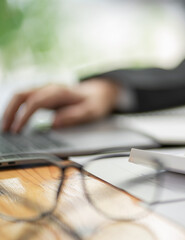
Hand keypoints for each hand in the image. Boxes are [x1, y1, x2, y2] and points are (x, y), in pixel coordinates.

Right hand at [2, 79, 118, 132]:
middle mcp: (49, 89)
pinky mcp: (44, 97)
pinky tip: (13, 123)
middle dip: (10, 112)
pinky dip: (16, 110)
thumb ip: (74, 116)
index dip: (24, 116)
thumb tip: (54, 123)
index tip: (17, 130)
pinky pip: (24, 101)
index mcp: (59, 92)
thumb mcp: (91, 111)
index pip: (35, 102)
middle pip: (21, 95)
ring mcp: (45, 91)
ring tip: (6, 129)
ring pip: (20, 97)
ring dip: (10, 111)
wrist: (99, 92)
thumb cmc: (95, 102)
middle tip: (5, 130)